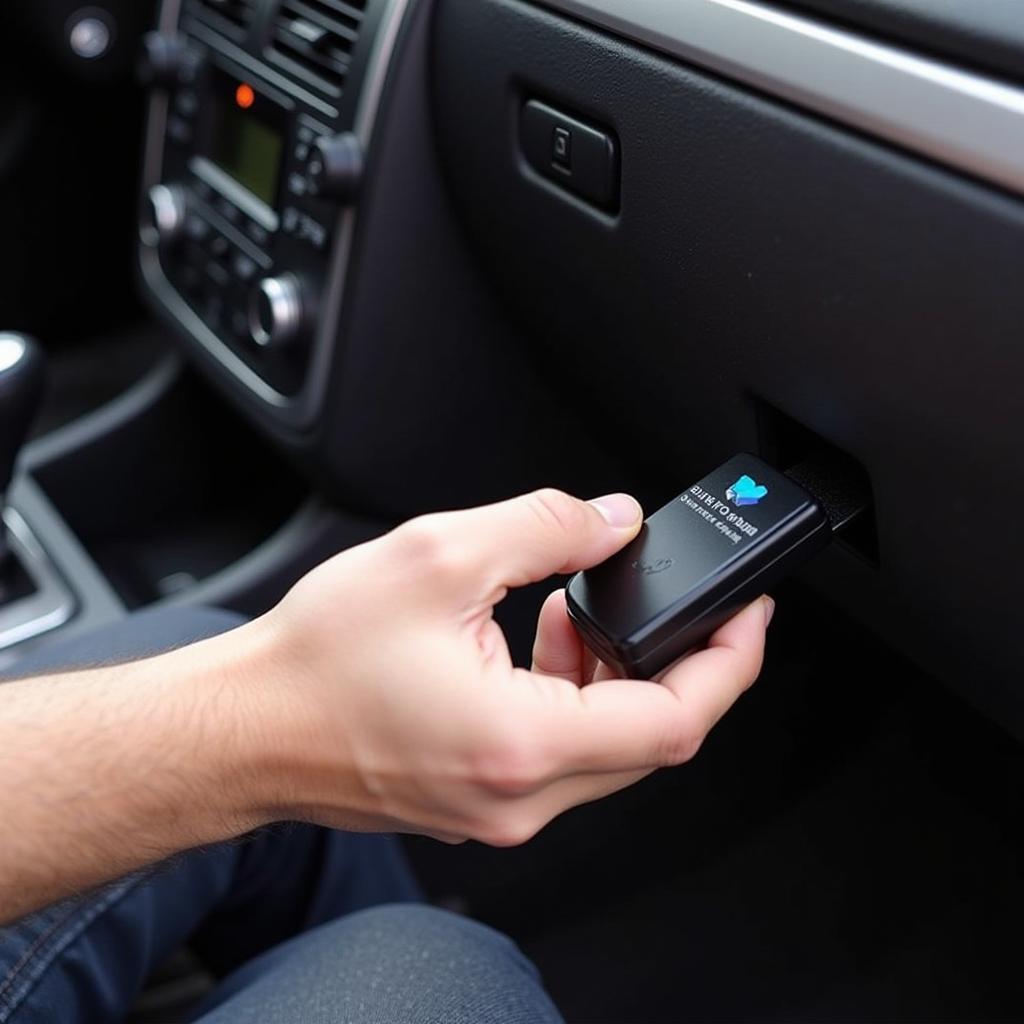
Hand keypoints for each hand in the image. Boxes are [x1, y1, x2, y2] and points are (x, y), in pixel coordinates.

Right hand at [239, 490, 772, 845]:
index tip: (750, 616)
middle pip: (653, 735)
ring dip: (617, 675)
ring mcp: (502, 807)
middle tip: (670, 600)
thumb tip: (610, 523)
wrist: (247, 725)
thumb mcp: (437, 554)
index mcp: (520, 740)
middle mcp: (520, 793)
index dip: (730, 662)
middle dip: (676, 659)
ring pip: (611, 746)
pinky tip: (539, 646)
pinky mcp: (483, 800)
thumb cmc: (314, 660)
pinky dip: (576, 697)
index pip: (676, 720)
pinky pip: (565, 754)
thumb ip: (543, 526)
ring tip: (574, 613)